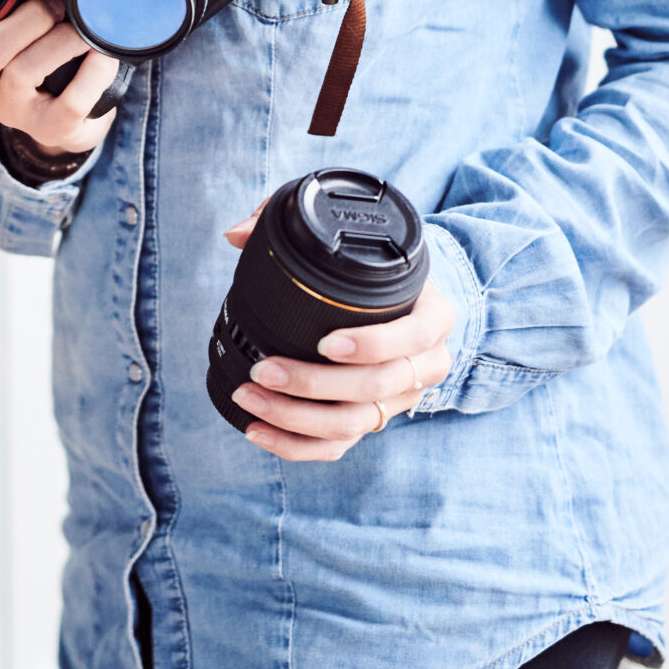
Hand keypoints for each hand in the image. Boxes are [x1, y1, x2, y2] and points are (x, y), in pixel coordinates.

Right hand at [0, 0, 119, 162]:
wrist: (64, 109)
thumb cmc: (32, 38)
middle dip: (28, 18)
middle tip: (56, 2)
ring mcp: (8, 109)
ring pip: (22, 72)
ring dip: (59, 41)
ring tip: (81, 26)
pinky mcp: (46, 129)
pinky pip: (64, 105)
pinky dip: (89, 75)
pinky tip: (102, 55)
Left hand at [223, 203, 455, 461]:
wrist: (410, 307)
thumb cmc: (373, 271)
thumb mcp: (355, 241)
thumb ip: (293, 221)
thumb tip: (236, 233)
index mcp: (432, 317)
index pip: (411, 337)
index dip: (371, 345)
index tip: (324, 342)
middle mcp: (425, 365)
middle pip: (375, 388)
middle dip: (314, 384)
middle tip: (263, 369)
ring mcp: (400, 400)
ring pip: (353, 424)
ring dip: (296, 417)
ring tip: (249, 397)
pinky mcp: (373, 421)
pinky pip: (339, 447)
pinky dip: (296, 445)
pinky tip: (256, 431)